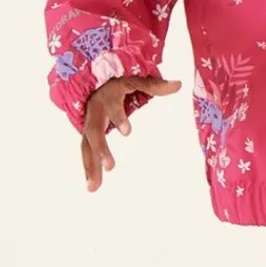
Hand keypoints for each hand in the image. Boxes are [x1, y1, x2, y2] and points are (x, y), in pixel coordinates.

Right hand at [81, 75, 182, 192]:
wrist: (95, 82)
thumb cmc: (120, 80)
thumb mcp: (137, 79)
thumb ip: (155, 85)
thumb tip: (179, 84)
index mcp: (108, 96)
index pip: (113, 107)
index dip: (119, 118)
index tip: (128, 132)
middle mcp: (95, 111)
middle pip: (95, 131)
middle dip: (101, 149)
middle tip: (110, 167)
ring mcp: (89, 124)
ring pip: (87, 146)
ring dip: (90, 167)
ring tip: (93, 188)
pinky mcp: (87, 135)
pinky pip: (86, 152)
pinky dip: (88, 169)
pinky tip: (92, 186)